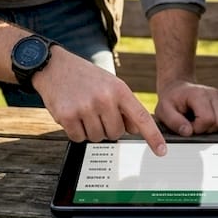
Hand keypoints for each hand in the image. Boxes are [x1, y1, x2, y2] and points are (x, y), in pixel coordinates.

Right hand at [34, 48, 167, 155]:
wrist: (55, 66)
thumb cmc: (86, 77)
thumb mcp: (111, 84)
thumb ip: (125, 106)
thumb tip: (135, 129)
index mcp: (119, 89)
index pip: (141, 117)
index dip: (153, 136)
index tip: (161, 151)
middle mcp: (104, 98)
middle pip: (116, 134)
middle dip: (107, 127)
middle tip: (97, 111)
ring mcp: (85, 107)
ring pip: (97, 138)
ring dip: (91, 130)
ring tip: (84, 110)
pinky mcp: (67, 115)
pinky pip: (78, 138)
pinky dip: (76, 131)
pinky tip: (72, 114)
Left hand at [153, 81, 217, 135]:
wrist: (177, 89)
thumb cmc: (171, 100)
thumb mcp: (164, 111)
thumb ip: (174, 122)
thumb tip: (189, 132)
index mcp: (199, 95)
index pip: (208, 119)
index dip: (198, 129)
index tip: (188, 126)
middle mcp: (214, 94)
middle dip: (208, 130)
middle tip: (195, 125)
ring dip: (217, 128)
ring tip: (202, 123)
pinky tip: (211, 122)